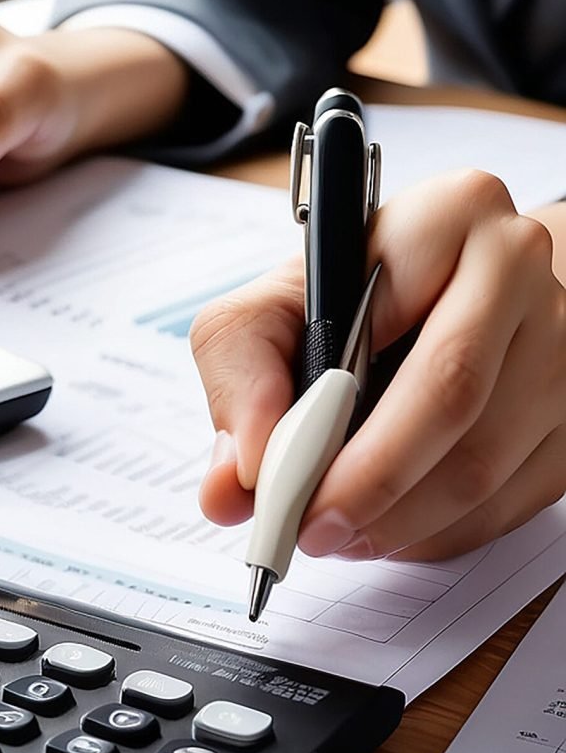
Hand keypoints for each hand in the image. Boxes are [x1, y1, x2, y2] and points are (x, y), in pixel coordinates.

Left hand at [192, 170, 565, 560]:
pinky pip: (510, 501)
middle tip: (308, 530)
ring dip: (398, 522)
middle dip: (367, 485)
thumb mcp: (274, 304)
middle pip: (454, 401)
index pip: (388, 328)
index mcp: (449, 217)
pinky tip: (388, 528)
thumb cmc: (354, 296)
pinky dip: (436, 533)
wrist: (450, 292)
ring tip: (337, 534)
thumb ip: (239, 377)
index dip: (332, 427)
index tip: (277, 486)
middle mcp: (524, 267)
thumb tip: (230, 485)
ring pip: (485, 467)